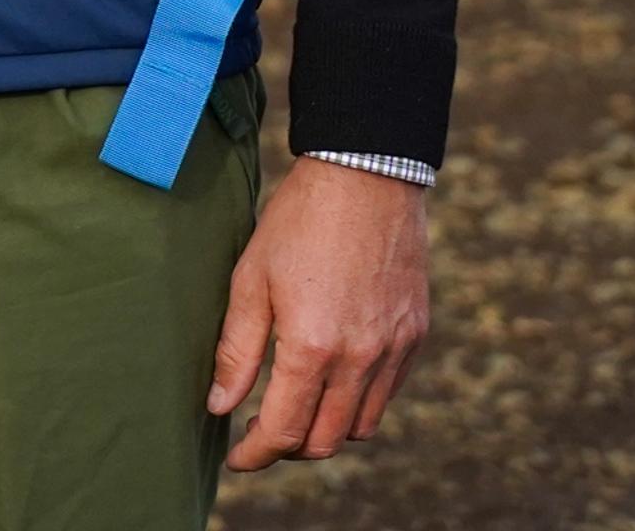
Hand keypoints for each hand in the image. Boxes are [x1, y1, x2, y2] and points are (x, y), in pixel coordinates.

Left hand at [209, 156, 431, 468]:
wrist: (365, 176)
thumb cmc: (298, 221)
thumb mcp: (250, 278)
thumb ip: (237, 349)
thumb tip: (220, 405)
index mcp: (313, 348)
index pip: (284, 431)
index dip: (255, 453)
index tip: (236, 457)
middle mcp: (360, 359)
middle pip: (325, 440)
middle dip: (288, 448)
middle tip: (260, 434)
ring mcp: (394, 350)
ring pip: (360, 425)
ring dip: (325, 430)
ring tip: (295, 409)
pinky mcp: (414, 335)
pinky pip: (387, 392)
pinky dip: (358, 402)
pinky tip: (333, 379)